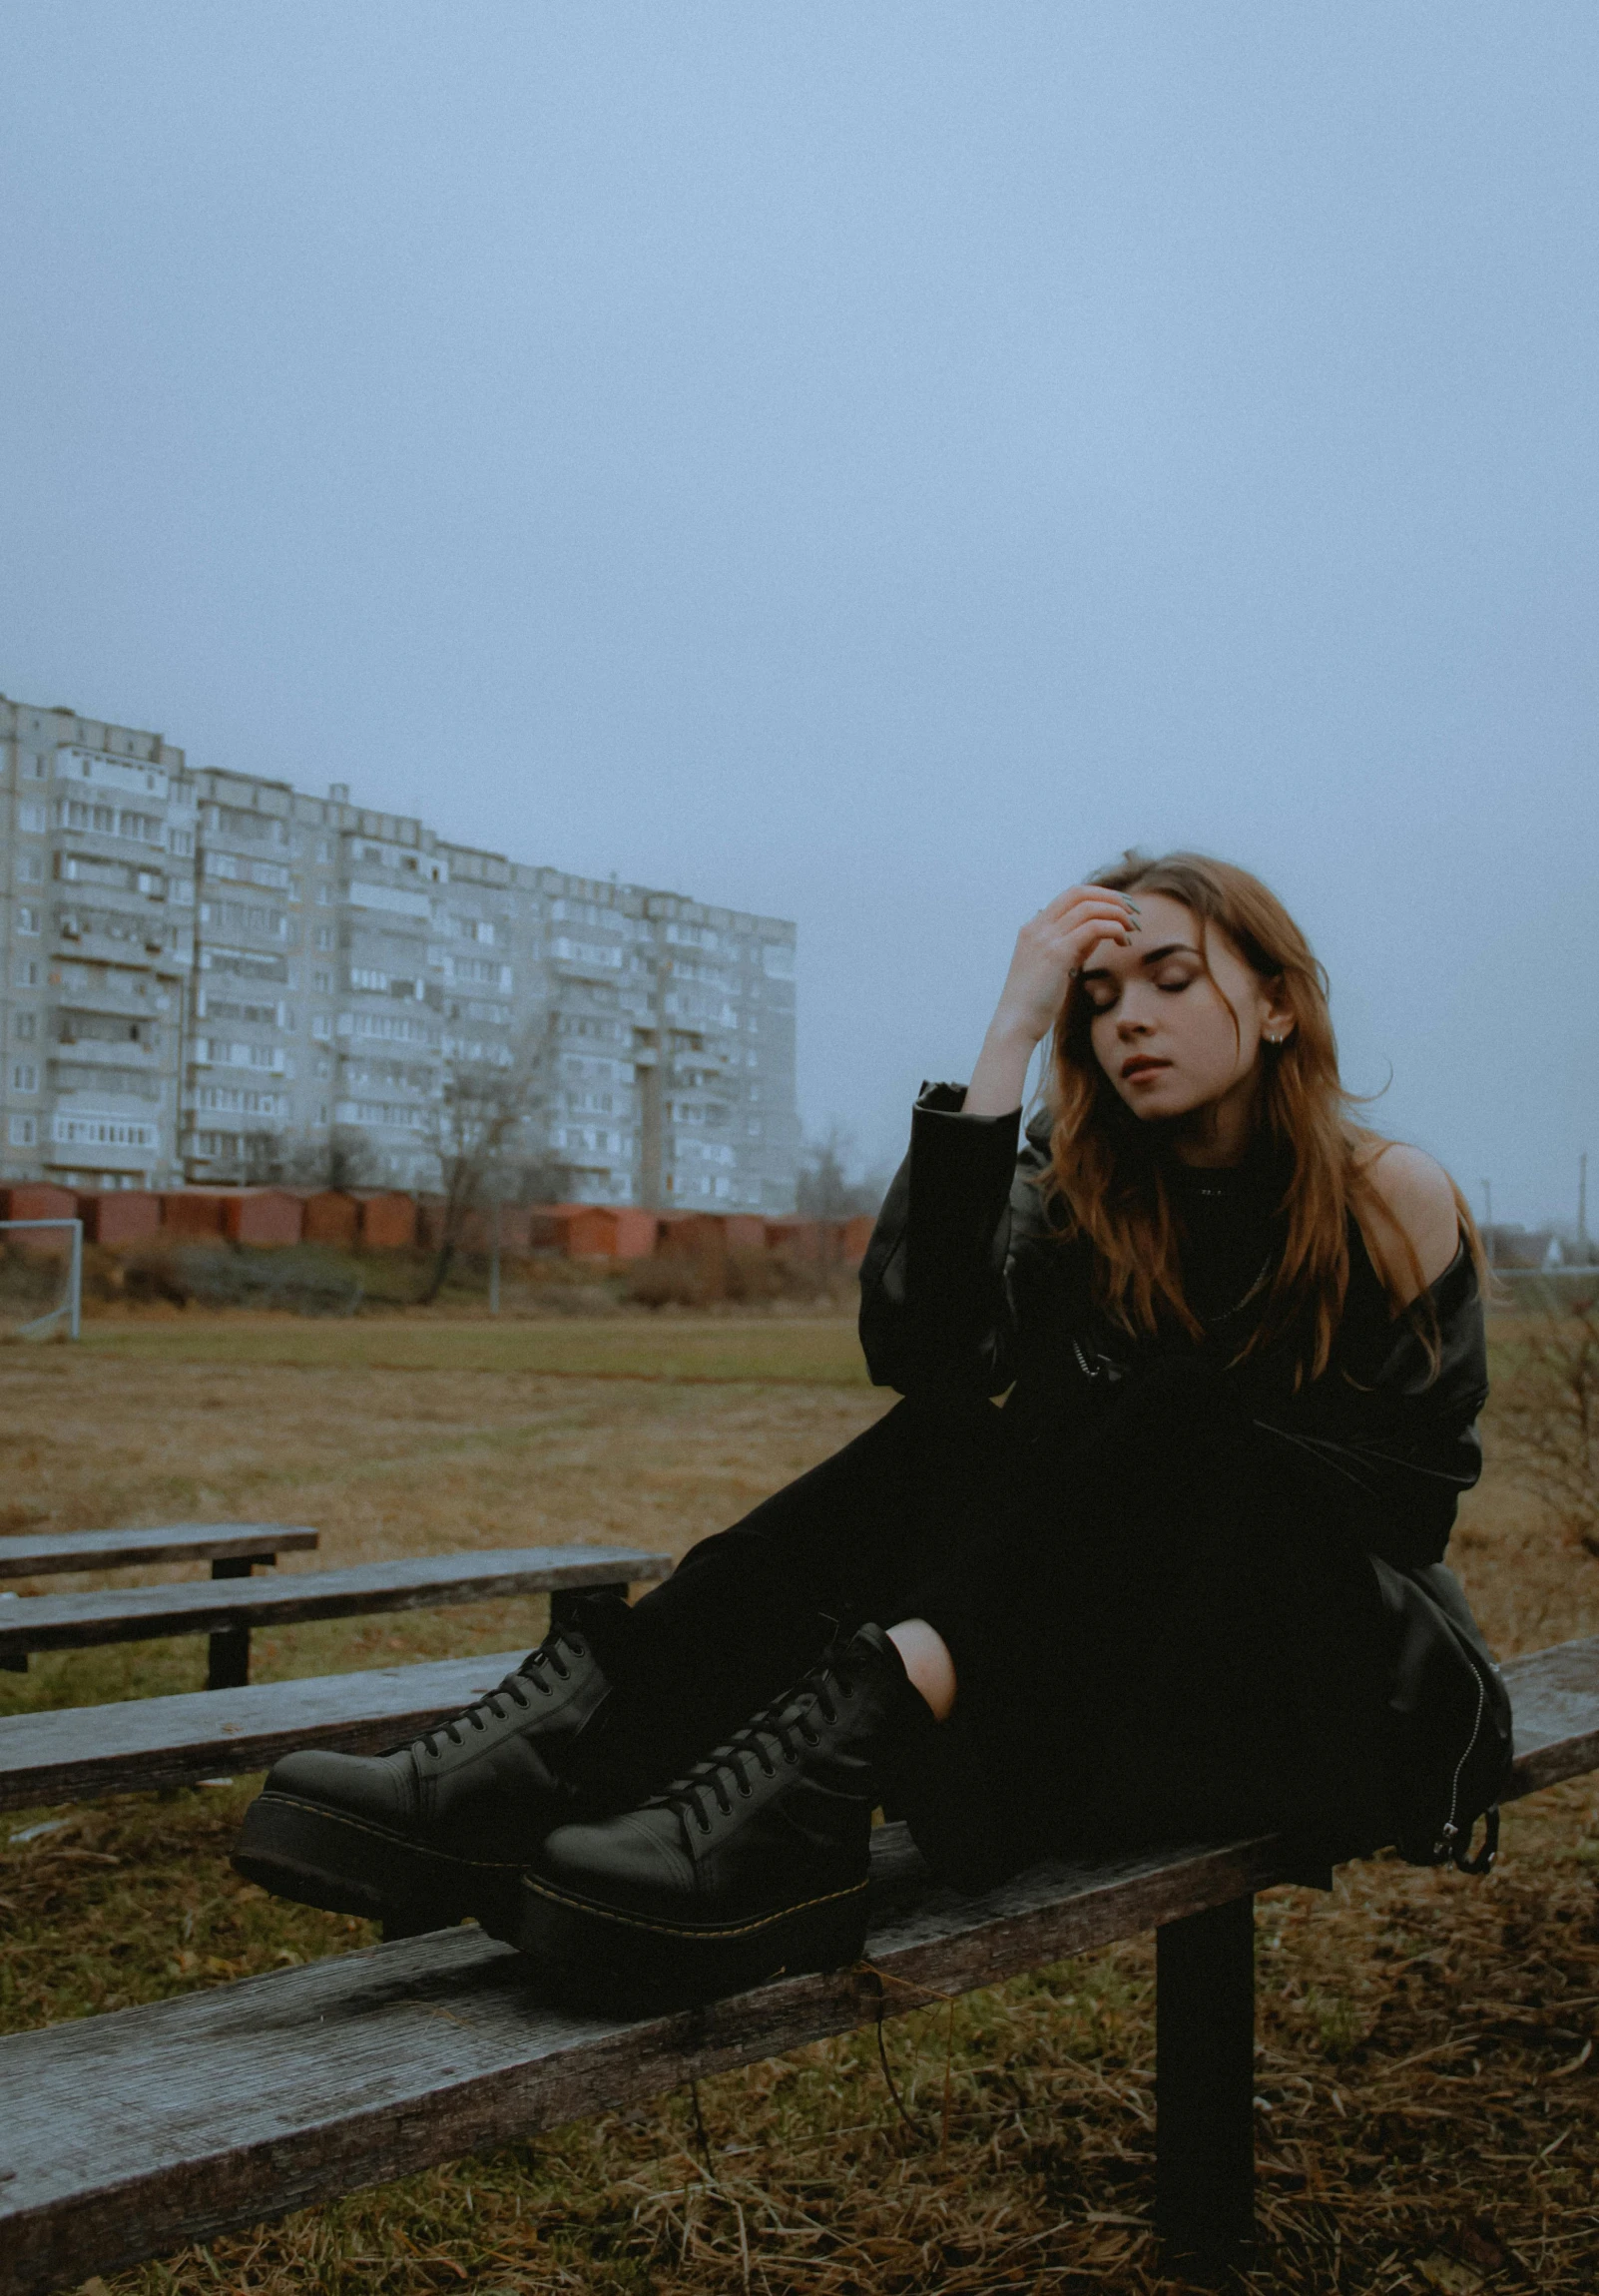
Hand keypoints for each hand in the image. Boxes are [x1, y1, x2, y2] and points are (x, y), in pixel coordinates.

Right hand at [990, 885, 1141, 1049]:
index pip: (1071, 895)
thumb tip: (1099, 932)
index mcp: (1033, 929)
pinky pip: (1093, 928)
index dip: (1100, 895)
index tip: (1121, 908)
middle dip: (1112, 898)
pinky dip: (1114, 928)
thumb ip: (1073, 946)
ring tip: (1132, 930)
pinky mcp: (1056, 953)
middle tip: (1134, 913)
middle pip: (1080, 893)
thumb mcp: (1055, 967)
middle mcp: (1037, 928)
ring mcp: (1045, 939)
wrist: (1015, 1025)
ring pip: (1089, 907)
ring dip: (1117, 913)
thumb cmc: (1035, 1003)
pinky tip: (1123, 940)